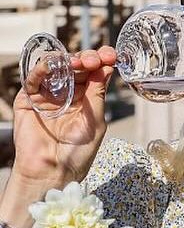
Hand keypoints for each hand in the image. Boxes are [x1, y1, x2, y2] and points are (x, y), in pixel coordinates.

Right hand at [10, 47, 113, 191]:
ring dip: (68, 60)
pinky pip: (34, 79)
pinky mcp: (28, 100)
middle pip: (77, 66)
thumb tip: (107, 67)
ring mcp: (47, 96)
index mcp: (87, 98)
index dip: (102, 61)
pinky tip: (55, 65)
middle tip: (94, 59)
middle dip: (88, 58)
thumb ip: (97, 94)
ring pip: (57, 68)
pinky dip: (44, 68)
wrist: (52, 171)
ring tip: (79, 63)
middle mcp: (67, 94)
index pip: (95, 72)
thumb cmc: (77, 152)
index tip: (110, 56)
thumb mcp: (95, 120)